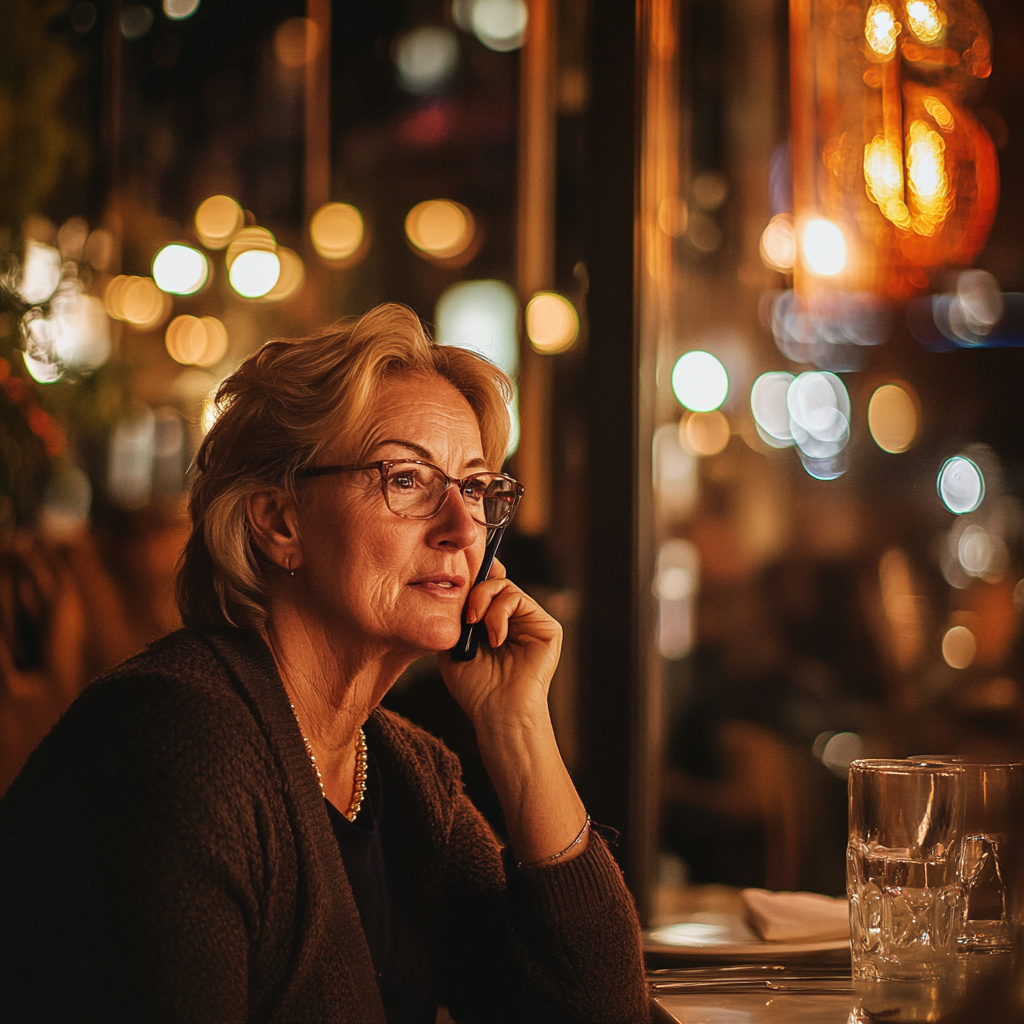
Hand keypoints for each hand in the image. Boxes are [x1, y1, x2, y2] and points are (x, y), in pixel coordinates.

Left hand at [438, 560, 585, 867]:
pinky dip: (500, 613)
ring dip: (485, 604)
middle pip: (494, 582)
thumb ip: (456, 614)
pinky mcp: (546, 627)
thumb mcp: (453, 644)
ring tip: (479, 631)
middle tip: (466, 618)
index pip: (484, 587)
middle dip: (475, 592)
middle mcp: (513, 619)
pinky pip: (518, 598)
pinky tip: (496, 639)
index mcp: (492, 622)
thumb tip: (454, 582)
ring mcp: (531, 622)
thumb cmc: (474, 687)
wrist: (497, 712)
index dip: (472, 577)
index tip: (455, 580)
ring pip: (505, 587)